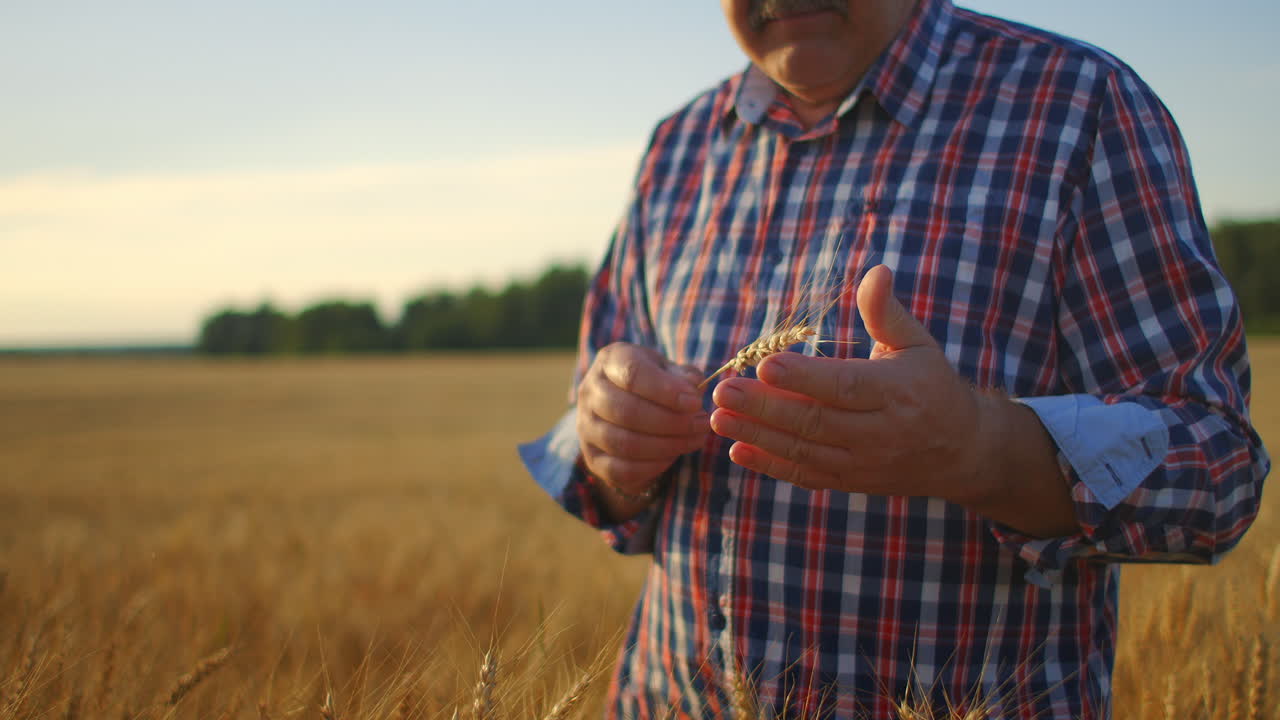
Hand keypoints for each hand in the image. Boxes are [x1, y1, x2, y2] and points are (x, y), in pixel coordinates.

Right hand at [577, 343, 709, 499]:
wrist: (626, 406)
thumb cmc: (653, 384)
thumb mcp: (669, 370)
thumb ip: (684, 376)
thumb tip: (693, 387)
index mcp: (610, 362)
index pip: (632, 374)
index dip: (666, 390)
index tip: (694, 402)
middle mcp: (590, 392)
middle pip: (627, 411)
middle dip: (672, 422)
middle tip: (701, 424)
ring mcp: (586, 428)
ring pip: (625, 444)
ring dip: (667, 445)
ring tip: (694, 439)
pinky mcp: (592, 458)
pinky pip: (621, 470)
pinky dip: (653, 466)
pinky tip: (673, 455)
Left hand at [709, 264, 996, 503]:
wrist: (961, 451)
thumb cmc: (931, 385)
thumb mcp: (916, 343)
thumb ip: (887, 312)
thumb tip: (876, 270)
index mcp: (896, 392)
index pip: (845, 385)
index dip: (804, 377)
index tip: (765, 363)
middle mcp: (880, 431)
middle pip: (815, 421)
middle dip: (764, 407)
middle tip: (722, 391)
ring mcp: (863, 462)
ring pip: (804, 450)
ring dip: (757, 435)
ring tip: (717, 418)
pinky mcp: (850, 481)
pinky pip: (806, 475)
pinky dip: (771, 466)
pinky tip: (737, 450)